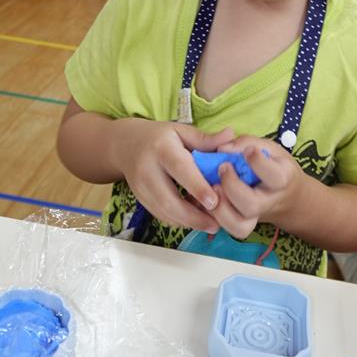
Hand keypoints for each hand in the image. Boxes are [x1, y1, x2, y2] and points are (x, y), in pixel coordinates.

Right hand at [113, 120, 233, 231]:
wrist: (126, 145)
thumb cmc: (159, 137)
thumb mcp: (181, 131)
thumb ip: (205, 139)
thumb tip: (230, 136)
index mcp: (161, 148)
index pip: (179, 169)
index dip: (197, 187)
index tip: (214, 202)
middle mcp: (147, 169)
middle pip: (168, 200)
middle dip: (194, 216)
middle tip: (216, 225)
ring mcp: (140, 187)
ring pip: (163, 212)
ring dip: (188, 222)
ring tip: (210, 225)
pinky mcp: (140, 199)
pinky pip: (160, 215)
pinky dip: (179, 221)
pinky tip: (194, 220)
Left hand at [213, 136, 302, 239]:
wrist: (284, 195)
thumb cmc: (272, 164)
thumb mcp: (267, 148)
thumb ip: (246, 143)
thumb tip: (222, 149)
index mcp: (282, 179)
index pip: (275, 176)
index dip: (259, 163)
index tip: (248, 151)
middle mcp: (269, 202)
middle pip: (251, 205)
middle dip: (232, 187)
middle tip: (223, 167)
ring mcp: (255, 217)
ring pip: (240, 226)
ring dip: (221, 208)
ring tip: (213, 187)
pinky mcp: (241, 224)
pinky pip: (228, 228)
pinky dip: (213, 215)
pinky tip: (208, 197)